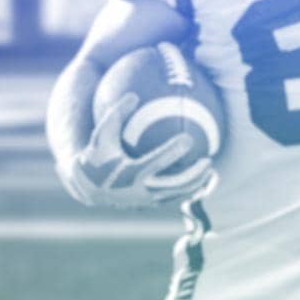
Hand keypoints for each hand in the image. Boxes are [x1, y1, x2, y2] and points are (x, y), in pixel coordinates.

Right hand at [60, 93, 214, 209]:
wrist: (88, 187)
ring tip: (211, 169)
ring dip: (195, 184)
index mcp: (127, 174)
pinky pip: (173, 198)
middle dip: (192, 175)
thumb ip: (116, 115)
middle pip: (172, 185)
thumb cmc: (97, 156)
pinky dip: (189, 190)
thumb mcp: (101, 135)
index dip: (171, 152)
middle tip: (208, 160)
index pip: (153, 163)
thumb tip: (133, 94)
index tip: (189, 139)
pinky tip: (203, 178)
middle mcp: (138, 191)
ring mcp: (145, 200)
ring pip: (176, 194)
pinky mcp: (149, 204)